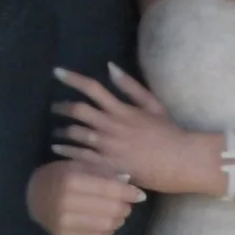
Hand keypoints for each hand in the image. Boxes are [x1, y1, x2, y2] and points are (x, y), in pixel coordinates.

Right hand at [28, 157, 143, 234]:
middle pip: (111, 209)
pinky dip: (107, 231)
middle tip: (127, 203)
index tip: (140, 194)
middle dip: (125, 207)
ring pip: (106, 225)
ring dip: (118, 219)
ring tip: (118, 213)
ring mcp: (64, 222)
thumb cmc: (57, 175)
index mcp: (71, 180)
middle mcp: (66, 203)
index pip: (109, 189)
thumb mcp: (77, 165)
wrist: (29, 196)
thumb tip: (129, 181)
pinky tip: (107, 223)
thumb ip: (102, 172)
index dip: (129, 192)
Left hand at [53, 65, 213, 196]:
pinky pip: (79, 157)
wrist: (179, 160)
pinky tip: (57, 150)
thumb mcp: (153, 104)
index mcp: (121, 109)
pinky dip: (65, 151)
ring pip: (75, 134)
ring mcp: (107, 147)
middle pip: (77, 111)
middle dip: (62, 107)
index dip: (72, 78)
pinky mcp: (106, 166)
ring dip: (62, 131)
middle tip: (55, 108)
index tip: (57, 72)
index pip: (91, 88)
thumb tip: (110, 67)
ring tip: (57, 133)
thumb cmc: (168, 132)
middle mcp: (110, 126)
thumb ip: (130, 86)